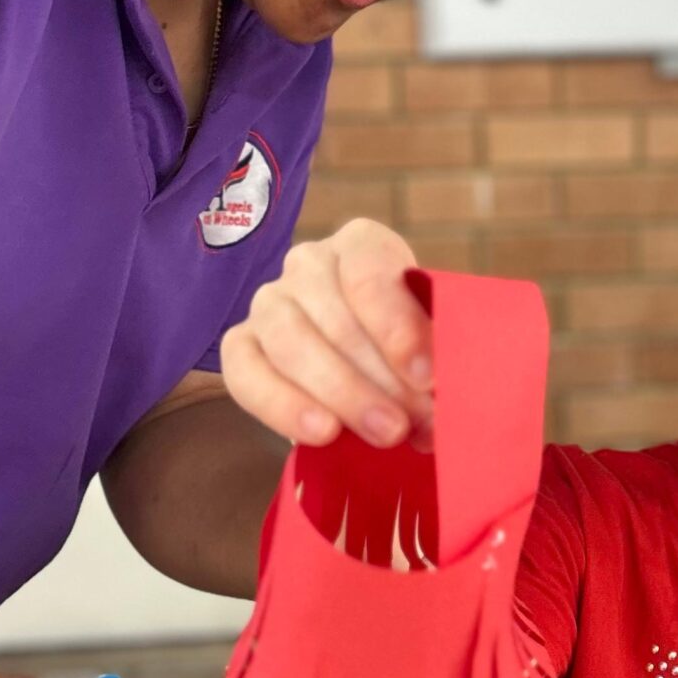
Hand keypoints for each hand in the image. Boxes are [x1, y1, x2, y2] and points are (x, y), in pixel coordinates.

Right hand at [220, 217, 432, 450]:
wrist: (369, 372)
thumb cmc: (406, 348)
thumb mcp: (429, 341)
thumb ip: (433, 356)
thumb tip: (437, 393)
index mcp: (362, 244)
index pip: (369, 271)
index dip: (398, 325)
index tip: (426, 375)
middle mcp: (309, 263)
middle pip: (335, 317)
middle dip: (379, 378)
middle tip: (411, 422)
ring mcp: (269, 302)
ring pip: (291, 344)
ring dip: (341, 394)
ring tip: (382, 433)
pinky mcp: (240, 345)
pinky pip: (245, 373)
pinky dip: (284, 407)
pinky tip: (322, 433)